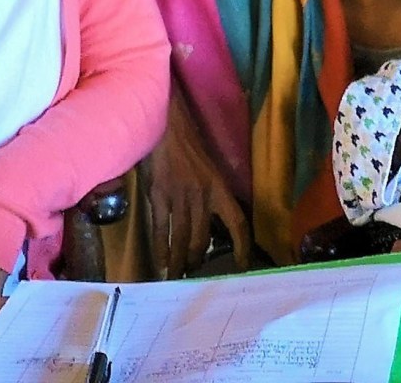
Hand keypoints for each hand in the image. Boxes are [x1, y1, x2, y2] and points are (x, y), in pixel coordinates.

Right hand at [141, 89, 250, 278]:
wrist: (166, 122)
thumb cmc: (187, 143)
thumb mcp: (207, 168)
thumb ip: (209, 194)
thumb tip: (209, 223)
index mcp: (219, 186)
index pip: (237, 222)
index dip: (241, 246)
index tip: (241, 266)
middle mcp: (202, 194)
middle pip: (203, 237)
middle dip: (198, 260)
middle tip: (193, 274)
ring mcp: (180, 196)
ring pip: (182, 238)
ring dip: (179, 262)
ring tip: (176, 277)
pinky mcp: (159, 195)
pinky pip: (161, 229)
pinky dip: (161, 249)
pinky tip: (160, 263)